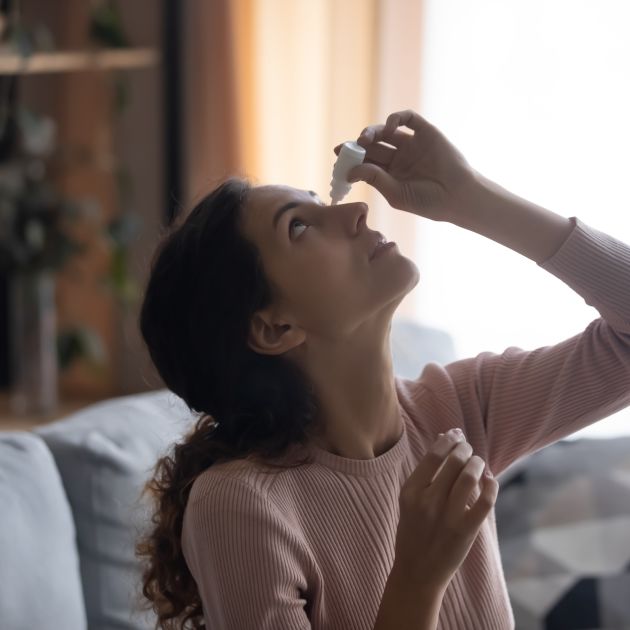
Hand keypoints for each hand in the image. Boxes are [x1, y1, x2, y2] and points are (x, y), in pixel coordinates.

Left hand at [334, 109, 477, 222]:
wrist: (457, 196)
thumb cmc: (428, 202)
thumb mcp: (396, 194)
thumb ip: (374, 179)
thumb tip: (349, 171)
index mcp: (390, 175)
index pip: (366, 162)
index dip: (352, 158)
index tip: (338, 156)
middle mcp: (399, 158)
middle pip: (373, 146)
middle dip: (358, 145)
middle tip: (348, 147)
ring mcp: (412, 144)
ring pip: (386, 131)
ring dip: (372, 131)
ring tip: (365, 139)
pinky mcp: (426, 132)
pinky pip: (408, 119)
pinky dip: (396, 118)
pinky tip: (389, 127)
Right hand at [392, 430, 497, 592]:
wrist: (417, 572)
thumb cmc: (413, 532)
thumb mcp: (409, 500)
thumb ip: (425, 473)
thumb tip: (444, 439)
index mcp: (410, 491)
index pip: (434, 455)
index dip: (448, 440)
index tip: (456, 433)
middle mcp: (428, 501)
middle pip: (454, 462)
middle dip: (465, 449)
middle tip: (468, 448)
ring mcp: (447, 517)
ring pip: (470, 477)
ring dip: (478, 463)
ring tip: (478, 462)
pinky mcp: (465, 531)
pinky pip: (485, 502)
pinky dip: (491, 485)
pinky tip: (490, 479)